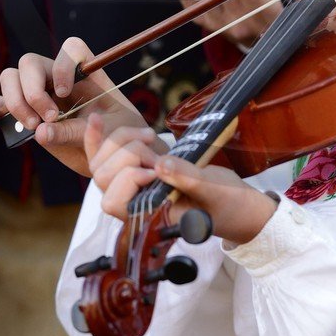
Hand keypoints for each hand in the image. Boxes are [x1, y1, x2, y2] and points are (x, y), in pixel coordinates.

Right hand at [0, 37, 148, 175]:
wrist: (108, 156)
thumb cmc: (115, 137)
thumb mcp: (105, 134)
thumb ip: (74, 131)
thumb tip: (41, 133)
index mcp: (86, 73)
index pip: (71, 48)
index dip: (63, 65)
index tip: (65, 92)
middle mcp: (58, 78)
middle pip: (30, 62)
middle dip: (32, 91)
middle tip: (48, 118)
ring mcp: (37, 94)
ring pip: (10, 79)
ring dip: (15, 103)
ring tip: (33, 127)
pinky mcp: (23, 114)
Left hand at [87, 118, 277, 243]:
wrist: (237, 204)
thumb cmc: (228, 205)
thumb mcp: (213, 190)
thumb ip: (187, 179)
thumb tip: (162, 165)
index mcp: (150, 217)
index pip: (115, 201)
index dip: (131, 179)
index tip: (156, 169)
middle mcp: (135, 205)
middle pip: (104, 177)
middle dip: (128, 156)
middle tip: (158, 152)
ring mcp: (132, 188)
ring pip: (101, 163)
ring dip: (122, 143)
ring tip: (152, 138)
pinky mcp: (136, 171)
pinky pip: (106, 156)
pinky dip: (98, 138)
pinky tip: (98, 118)